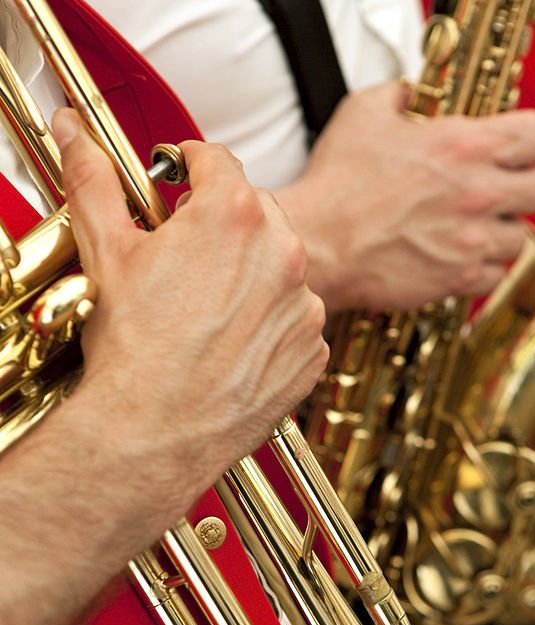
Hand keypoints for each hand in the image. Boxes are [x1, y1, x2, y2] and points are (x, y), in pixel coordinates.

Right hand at [53, 107, 327, 546]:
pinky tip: (230, 347)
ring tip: (204, 314)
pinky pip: (294, 326)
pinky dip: (270, 329)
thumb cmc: (133, 350)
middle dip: (222, 228)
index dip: (190, 168)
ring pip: (279, 272)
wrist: (154, 431)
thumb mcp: (107, 252)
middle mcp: (282, 254)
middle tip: (185, 258)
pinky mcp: (311, 353)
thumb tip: (75, 135)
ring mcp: (303, 307)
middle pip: (256, 216)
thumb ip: (94, 181)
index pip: (218, 162)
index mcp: (234, 215)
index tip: (179, 180)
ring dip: (250, 280)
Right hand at [276, 81, 534, 310]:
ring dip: (499, 233)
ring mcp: (472, 240)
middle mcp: (479, 191)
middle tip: (497, 193)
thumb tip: (409, 94)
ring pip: (520, 238)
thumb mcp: (364, 114)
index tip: (515, 151)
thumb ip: (399, 95)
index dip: (530, 142)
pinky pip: (493, 276)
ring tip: (470, 229)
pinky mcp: (458, 279)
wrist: (320, 244)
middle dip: (522, 189)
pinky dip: (479, 269)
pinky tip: (455, 258)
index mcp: (466, 144)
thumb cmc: (337, 182)